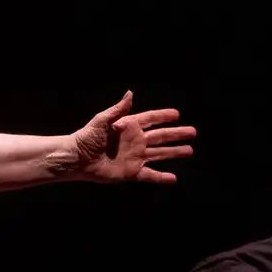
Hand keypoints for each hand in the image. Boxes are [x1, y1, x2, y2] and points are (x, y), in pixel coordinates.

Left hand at [68, 91, 195, 183]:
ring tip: (190, 150)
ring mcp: (136, 157)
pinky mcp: (132, 172)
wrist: (78, 160)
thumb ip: (118, 109)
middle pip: (161, 137)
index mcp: (129, 126)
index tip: (177, 114)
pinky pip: (150, 175)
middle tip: (193, 132)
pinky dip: (162, 177)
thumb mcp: (101, 121)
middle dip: (177, 134)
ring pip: (160, 154)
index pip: (151, 119)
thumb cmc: (86, 138)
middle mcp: (136, 141)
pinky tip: (173, 178)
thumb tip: (130, 93)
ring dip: (175, 152)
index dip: (163, 116)